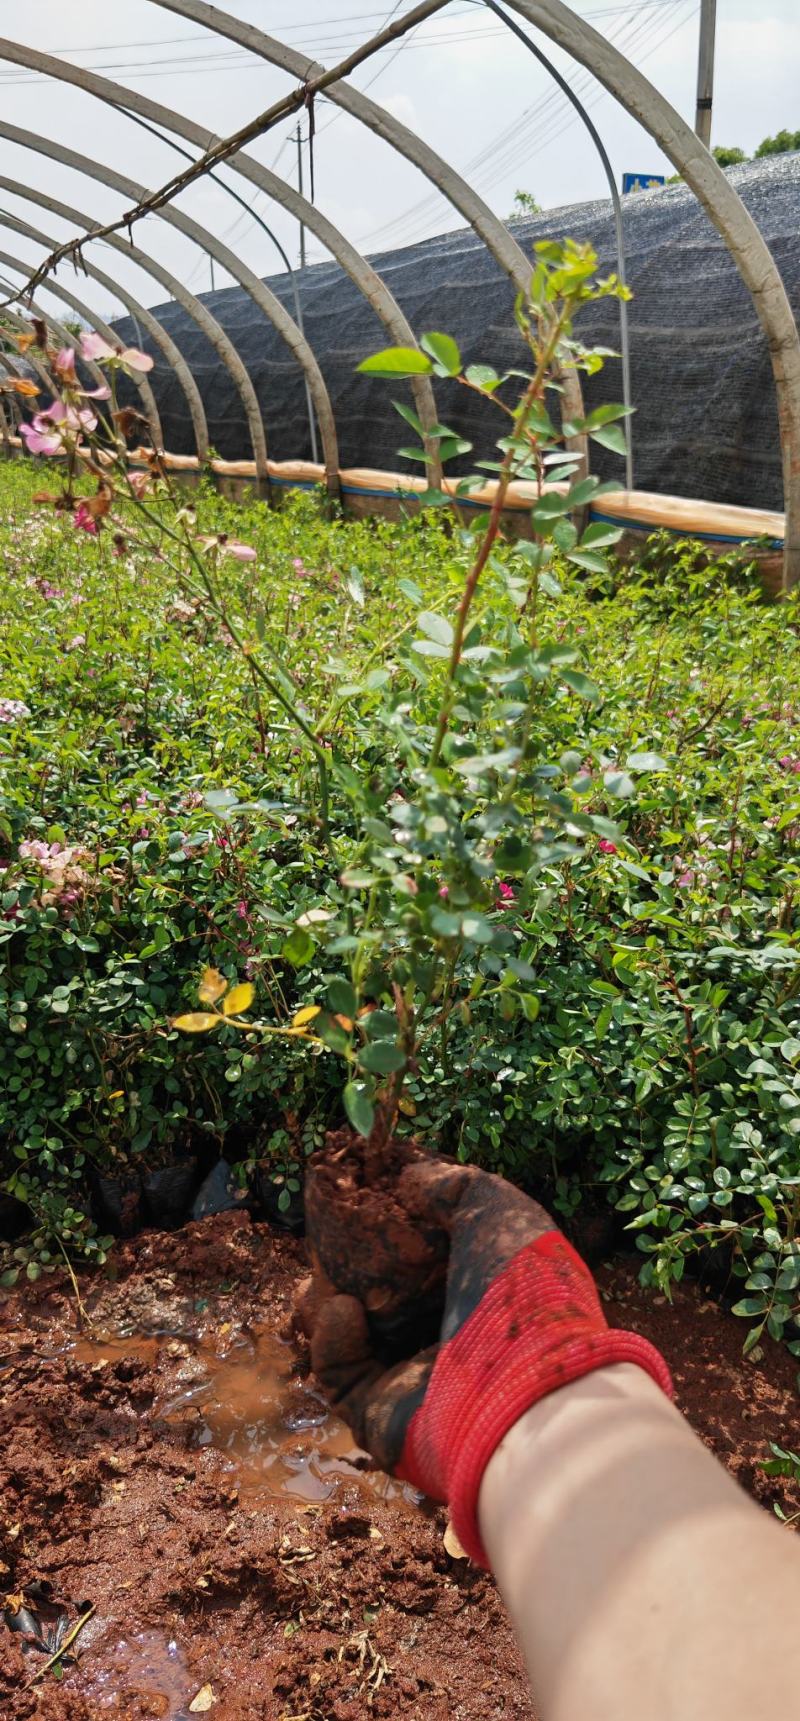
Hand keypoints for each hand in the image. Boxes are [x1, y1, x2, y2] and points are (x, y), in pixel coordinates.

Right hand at [299, 1153, 670, 1563]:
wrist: (526, 1392)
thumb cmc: (523, 1292)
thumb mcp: (496, 1210)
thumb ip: (452, 1185)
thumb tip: (411, 1176)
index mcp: (477, 1300)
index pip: (423, 1269)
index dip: (389, 1238)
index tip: (362, 1208)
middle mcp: (447, 1345)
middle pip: (381, 1306)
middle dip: (346, 1274)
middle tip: (329, 1248)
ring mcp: (414, 1386)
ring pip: (352, 1345)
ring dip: (327, 1306)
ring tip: (326, 1280)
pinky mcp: (382, 1420)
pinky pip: (341, 1379)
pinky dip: (332, 1342)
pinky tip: (340, 1309)